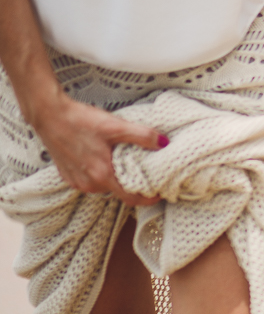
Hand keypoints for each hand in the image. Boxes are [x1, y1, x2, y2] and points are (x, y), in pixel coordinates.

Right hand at [32, 92, 166, 206]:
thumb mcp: (116, 126)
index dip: (148, 198)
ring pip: (105, 185)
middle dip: (133, 184)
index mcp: (102, 176)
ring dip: (117, 177)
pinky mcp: (68, 175)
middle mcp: (89, 184)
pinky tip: (106, 158)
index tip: (160, 194)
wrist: (49, 115)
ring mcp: (76, 181)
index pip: (131, 198)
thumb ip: (142, 136)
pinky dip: (102, 174)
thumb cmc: (81, 121)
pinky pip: (91, 180)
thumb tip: (164, 143)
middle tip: (147, 171)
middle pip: (119, 191)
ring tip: (127, 162)